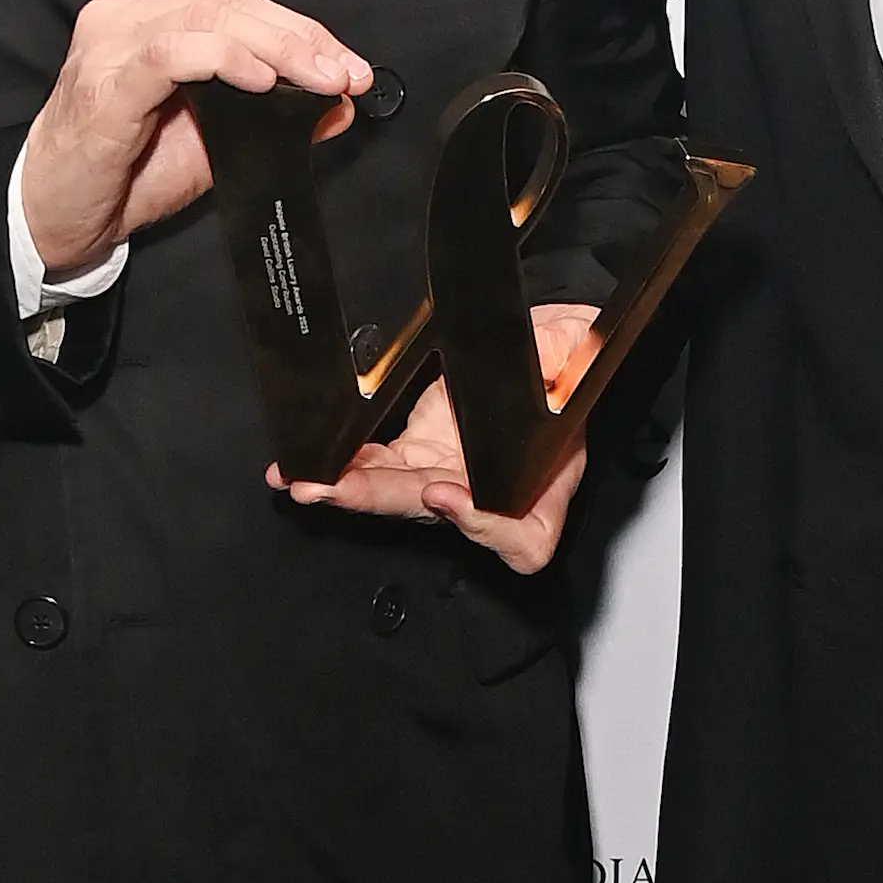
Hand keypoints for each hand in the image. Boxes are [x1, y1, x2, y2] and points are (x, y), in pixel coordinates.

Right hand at [19, 0, 368, 277]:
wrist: (59, 216)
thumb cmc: (126, 171)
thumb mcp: (214, 140)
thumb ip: (271, 115)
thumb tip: (338, 105)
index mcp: (148, 13)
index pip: (237, 3)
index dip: (301, 30)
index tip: (349, 66)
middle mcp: (124, 13)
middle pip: (230, 4)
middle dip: (300, 39)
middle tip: (345, 74)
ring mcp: (110, 41)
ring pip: (210, 18)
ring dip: (277, 49)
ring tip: (319, 80)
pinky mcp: (105, 81)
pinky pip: (174, 53)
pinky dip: (226, 60)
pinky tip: (262, 82)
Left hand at [276, 306, 595, 573]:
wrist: (535, 356)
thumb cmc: (562, 366)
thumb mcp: (578, 349)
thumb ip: (571, 349)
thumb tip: (558, 346)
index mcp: (543, 486)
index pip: (521, 536)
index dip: (484, 526)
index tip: (448, 494)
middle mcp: (487, 494)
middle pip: (434, 512)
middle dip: (378, 499)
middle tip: (338, 489)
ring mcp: (445, 476)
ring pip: (394, 494)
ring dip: (346, 489)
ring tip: (306, 480)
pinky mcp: (413, 455)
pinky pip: (374, 467)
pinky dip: (340, 465)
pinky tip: (305, 463)